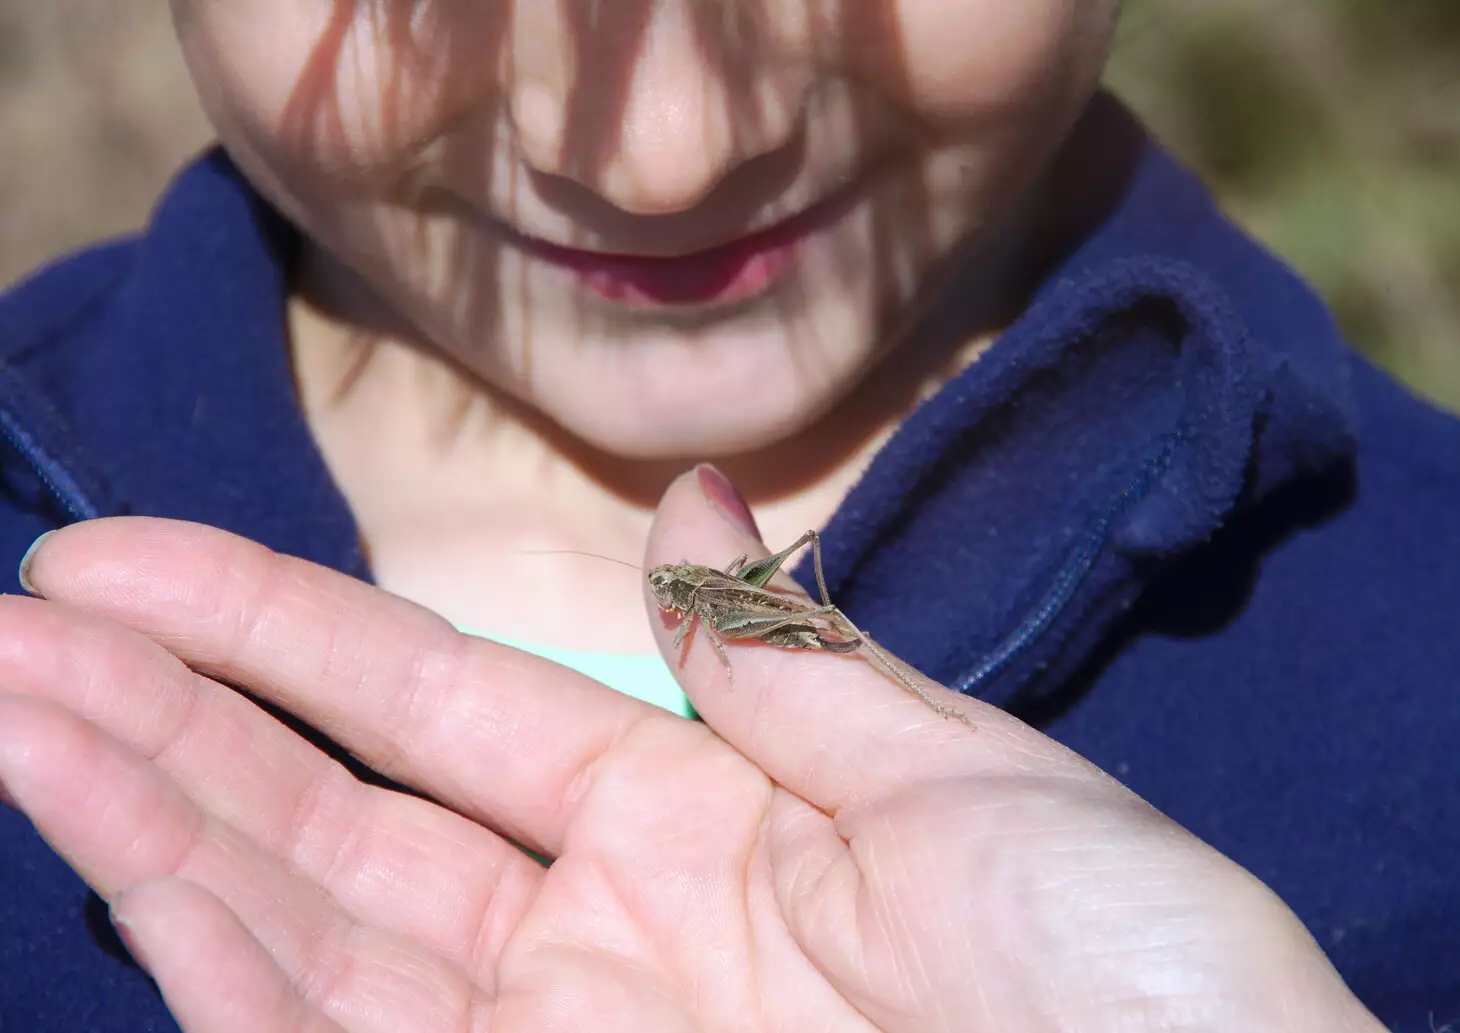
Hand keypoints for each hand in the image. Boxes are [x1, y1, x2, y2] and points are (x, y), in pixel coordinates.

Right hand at [0, 469, 1382, 1032]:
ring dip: (158, 829)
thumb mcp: (964, 786)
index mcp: (703, 826)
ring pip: (311, 938)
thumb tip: (685, 494)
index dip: (285, 634)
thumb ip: (789, 665)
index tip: (131, 565)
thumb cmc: (1134, 983)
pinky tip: (134, 871)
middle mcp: (602, 944)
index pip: (444, 707)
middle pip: (341, 820)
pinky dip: (228, 971)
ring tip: (19, 715)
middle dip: (175, 725)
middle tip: (20, 630)